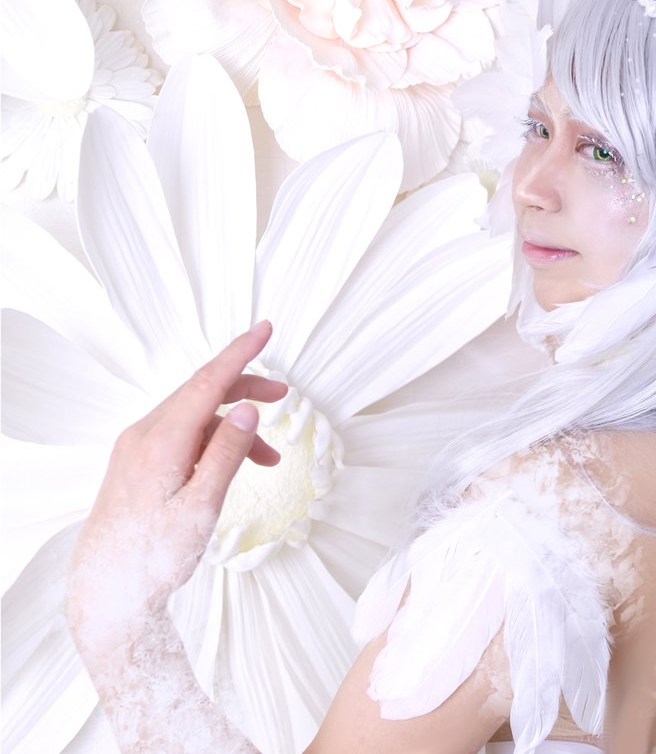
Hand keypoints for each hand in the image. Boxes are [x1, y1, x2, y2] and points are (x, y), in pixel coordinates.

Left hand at [67, 321, 286, 663]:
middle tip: (284, 396)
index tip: (265, 329)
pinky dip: (214, 441)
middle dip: (244, 389)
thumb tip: (246, 408)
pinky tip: (233, 465)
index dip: (240, 354)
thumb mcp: (202, 507)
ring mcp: (138, 448)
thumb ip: (226, 454)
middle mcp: (145, 435)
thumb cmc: (154, 555)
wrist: (107, 589)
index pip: (208, 382)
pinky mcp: (138, 463)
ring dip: (234, 426)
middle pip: (201, 393)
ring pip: (195, 417)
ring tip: (269, 457)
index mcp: (161, 441)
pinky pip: (183, 436)